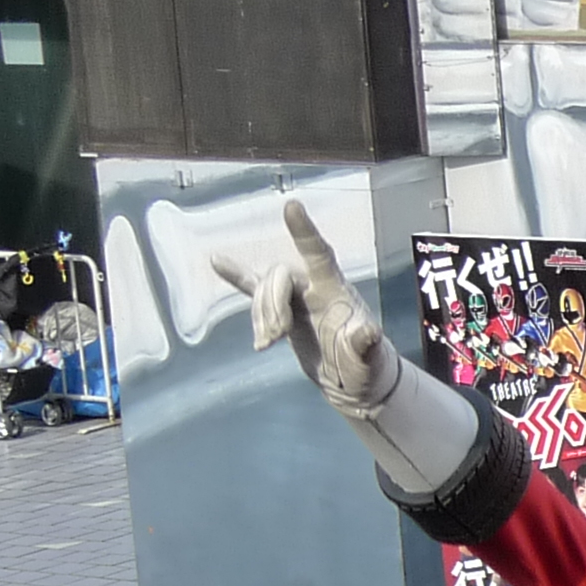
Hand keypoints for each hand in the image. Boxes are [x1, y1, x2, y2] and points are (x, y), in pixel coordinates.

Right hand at [210, 200, 396, 418]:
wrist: (355, 378)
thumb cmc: (366, 366)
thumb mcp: (369, 360)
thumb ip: (366, 344)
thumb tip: (369, 332)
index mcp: (335, 290)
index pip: (318, 254)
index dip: (304, 231)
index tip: (291, 206)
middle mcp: (313, 286)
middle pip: (279, 276)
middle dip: (270, 305)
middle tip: (275, 339)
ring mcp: (296, 296)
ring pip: (262, 289)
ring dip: (259, 316)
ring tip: (266, 344)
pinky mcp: (281, 310)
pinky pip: (253, 287)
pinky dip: (235, 276)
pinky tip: (216, 261)